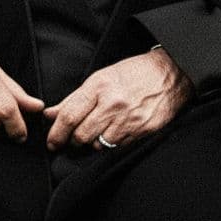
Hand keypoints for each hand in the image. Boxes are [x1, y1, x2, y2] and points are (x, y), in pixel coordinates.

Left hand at [43, 47, 192, 150]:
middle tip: (71, 140)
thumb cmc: (132, 73)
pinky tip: (112, 134)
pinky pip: (118, 147)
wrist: (170, 73)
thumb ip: (74, 98)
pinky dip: (110, 144)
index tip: (51, 141)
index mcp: (99, 86)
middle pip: (81, 134)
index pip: (70, 116)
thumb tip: (50, 114)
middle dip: (72, 141)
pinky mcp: (143, 131)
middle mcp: (113, 104)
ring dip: (92, 143)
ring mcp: (129, 119)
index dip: (56, 133)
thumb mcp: (100, 78)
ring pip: (99, 144)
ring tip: (94, 134)